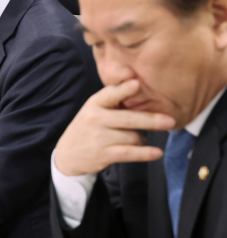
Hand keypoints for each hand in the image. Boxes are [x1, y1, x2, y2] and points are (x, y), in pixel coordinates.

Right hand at [54, 79, 175, 175]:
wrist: (68, 154)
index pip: (110, 94)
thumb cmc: (88, 127)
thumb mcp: (94, 108)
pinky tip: (156, 153)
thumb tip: (137, 83)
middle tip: (170, 121)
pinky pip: (130, 153)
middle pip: (129, 118)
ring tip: (140, 138)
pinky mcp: (103, 154)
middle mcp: (95, 118)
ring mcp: (99, 137)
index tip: (136, 83)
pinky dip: (145, 153)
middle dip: (151, 120)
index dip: (124, 89)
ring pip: (133, 137)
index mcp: (94, 103)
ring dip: (142, 138)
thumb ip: (113, 98)